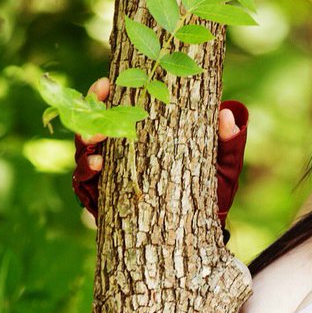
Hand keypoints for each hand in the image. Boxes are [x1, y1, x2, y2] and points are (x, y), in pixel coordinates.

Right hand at [72, 79, 248, 220]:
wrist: (205, 230)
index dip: (105, 96)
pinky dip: (86, 173)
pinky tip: (98, 164)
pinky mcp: (102, 201)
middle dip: (89, 117)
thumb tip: (228, 116)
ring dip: (85, 147)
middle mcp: (119, 154)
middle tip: (97, 107)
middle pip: (92, 128)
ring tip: (96, 144)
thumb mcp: (221, 166)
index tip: (106, 82)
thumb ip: (225, 143)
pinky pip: (84, 185)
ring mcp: (108, 178)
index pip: (116, 110)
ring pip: (84, 155)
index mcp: (142, 137)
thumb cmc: (211, 189)